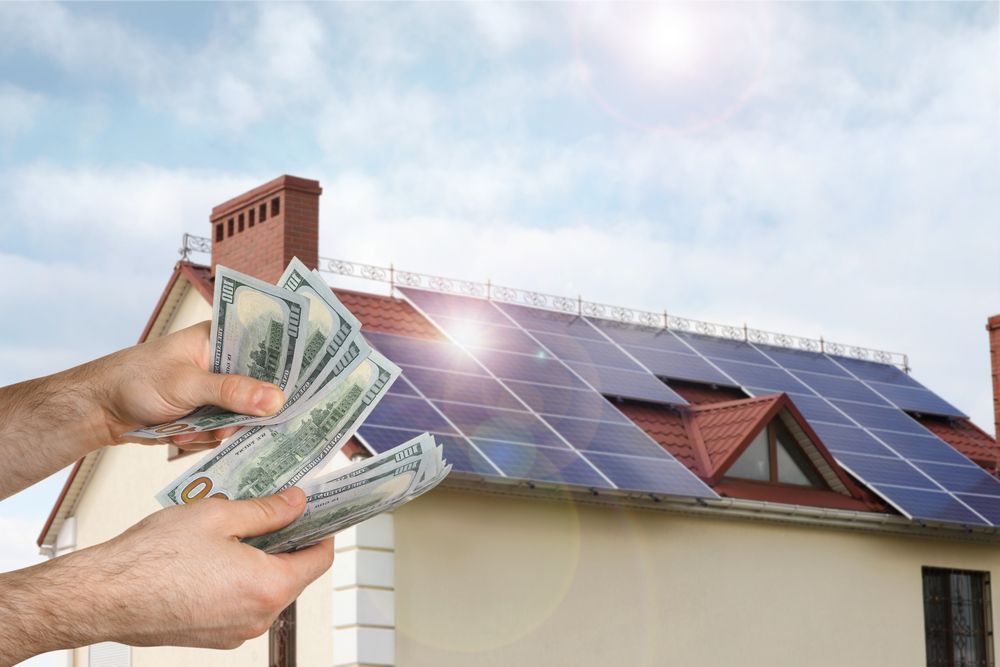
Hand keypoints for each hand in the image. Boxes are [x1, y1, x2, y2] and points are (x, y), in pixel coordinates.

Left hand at [0, 320, 283, 499]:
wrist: (101, 410)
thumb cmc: (136, 380)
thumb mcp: (187, 384)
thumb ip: (232, 391)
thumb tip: (276, 400)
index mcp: (222, 337)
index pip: (269, 343)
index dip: (293, 359)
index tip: (314, 378)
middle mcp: (225, 360)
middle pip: (264, 382)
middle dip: (257, 406)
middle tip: (251, 418)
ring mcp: (218, 388)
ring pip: (247, 411)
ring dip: (228, 427)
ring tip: (198, 428)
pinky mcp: (210, 412)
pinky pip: (230, 428)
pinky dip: (214, 437)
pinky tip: (190, 435)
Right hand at [0, 488, 333, 660]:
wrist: (102, 596)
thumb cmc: (151, 559)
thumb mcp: (219, 516)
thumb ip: (267, 511)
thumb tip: (296, 503)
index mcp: (268, 586)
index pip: (320, 558)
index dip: (322, 529)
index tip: (318, 511)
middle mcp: (257, 617)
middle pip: (296, 575)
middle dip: (289, 542)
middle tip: (276, 511)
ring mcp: (235, 632)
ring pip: (267, 590)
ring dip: (262, 561)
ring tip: (238, 530)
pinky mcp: (214, 637)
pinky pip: (242, 604)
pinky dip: (240, 580)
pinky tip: (218, 556)